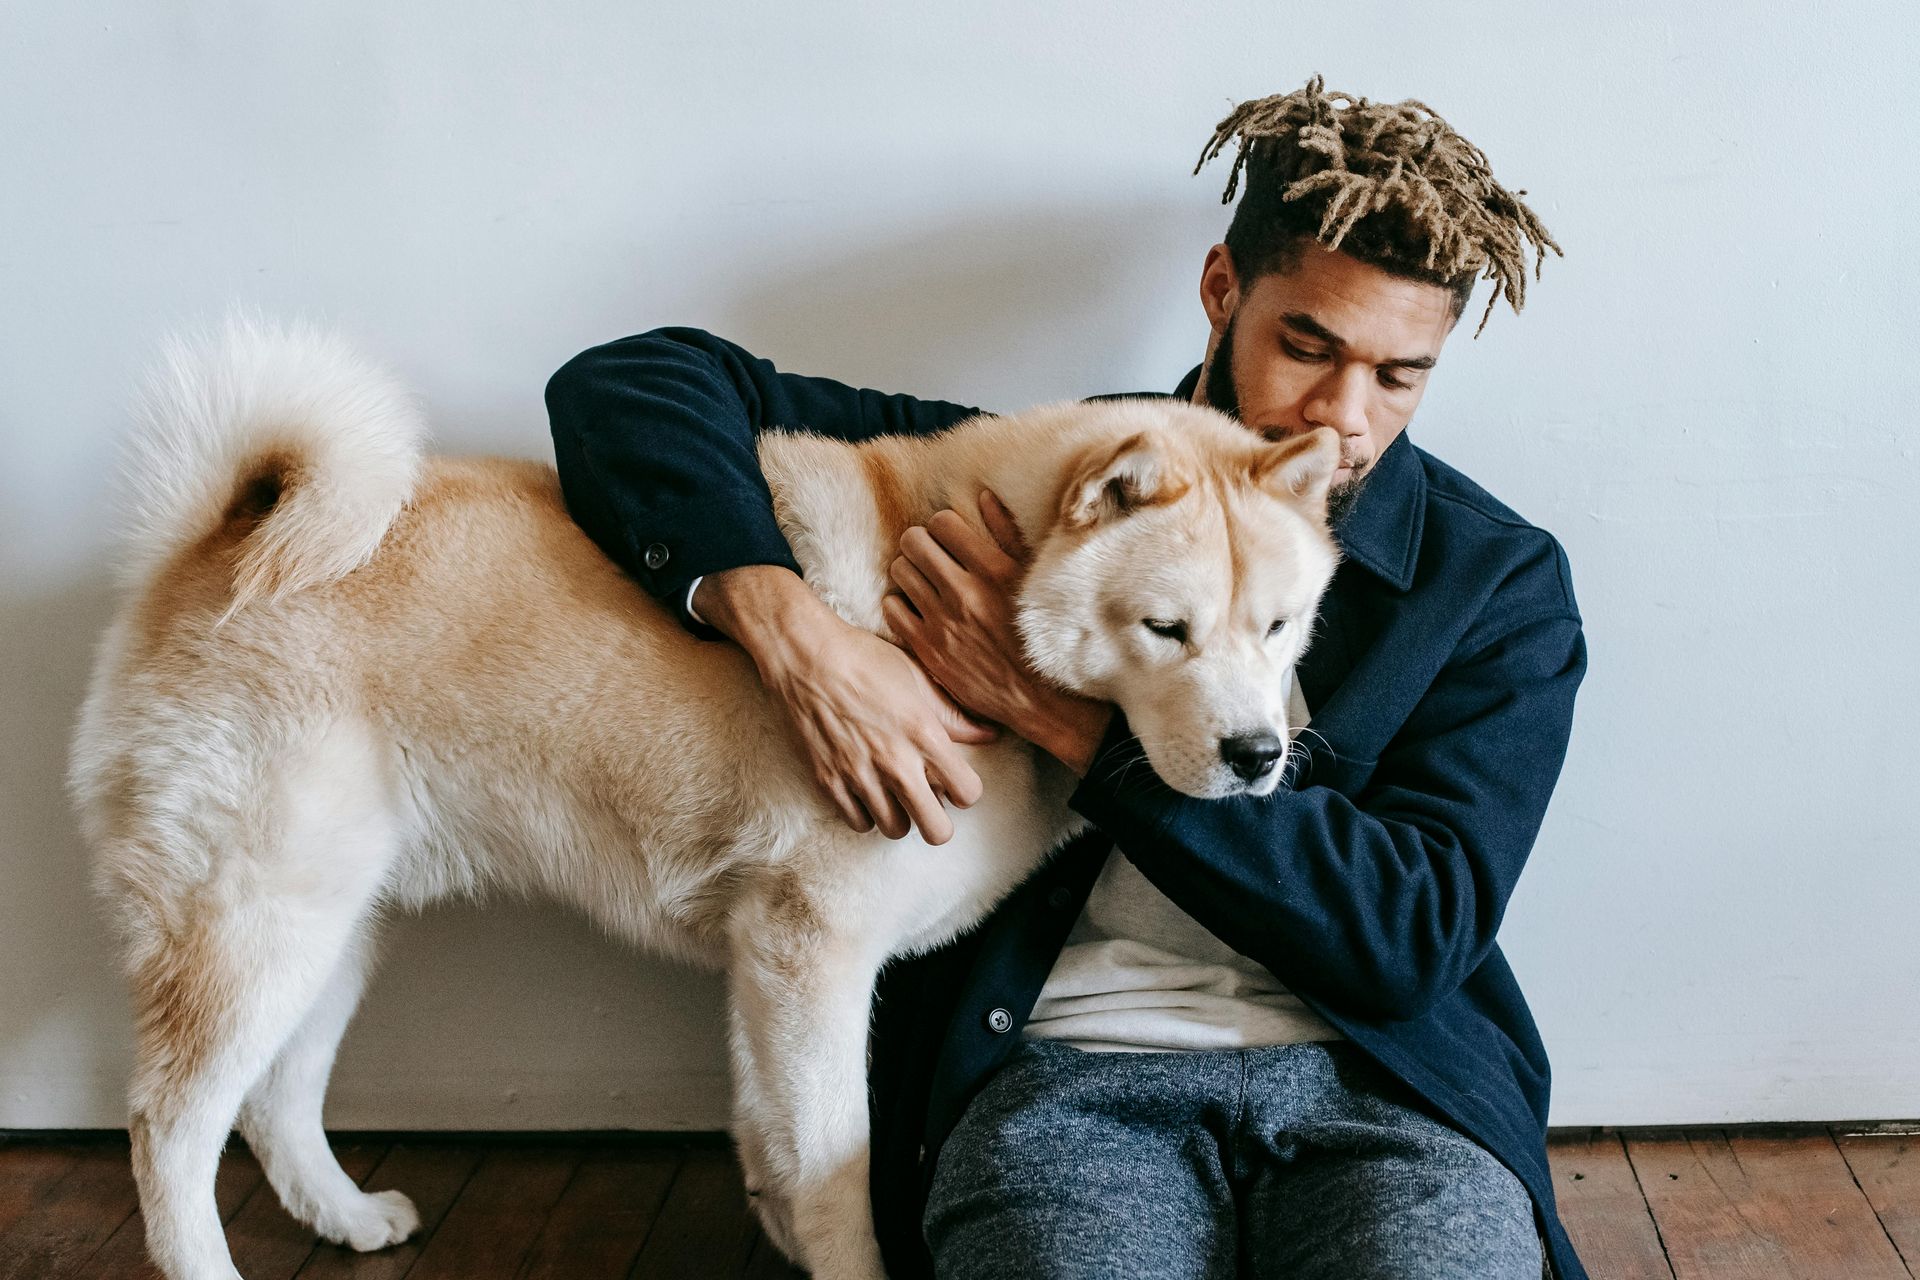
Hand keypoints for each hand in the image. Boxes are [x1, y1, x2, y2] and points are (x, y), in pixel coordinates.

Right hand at [695, 565, 995, 843]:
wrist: (805, 655)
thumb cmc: (864, 659)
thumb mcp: (917, 678)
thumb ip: (954, 715)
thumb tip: (989, 734)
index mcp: (924, 733)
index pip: (967, 793)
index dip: (966, 791)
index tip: (955, 782)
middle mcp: (895, 761)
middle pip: (936, 830)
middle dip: (939, 822)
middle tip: (930, 804)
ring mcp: (859, 774)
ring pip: (895, 829)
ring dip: (901, 816)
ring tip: (896, 796)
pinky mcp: (828, 780)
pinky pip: (858, 822)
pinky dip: (866, 813)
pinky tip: (868, 792)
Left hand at [883, 492, 1112, 774]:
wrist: (1041, 697)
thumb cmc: (1043, 633)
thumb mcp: (1035, 578)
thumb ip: (1007, 534)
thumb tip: (983, 496)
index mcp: (993, 569)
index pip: (942, 522)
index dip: (943, 526)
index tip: (950, 538)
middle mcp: (964, 592)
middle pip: (913, 541)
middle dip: (920, 542)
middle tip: (930, 554)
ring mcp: (942, 622)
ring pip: (899, 572)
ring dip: (909, 570)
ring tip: (923, 580)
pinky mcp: (928, 650)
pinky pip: (892, 609)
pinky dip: (900, 603)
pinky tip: (917, 607)